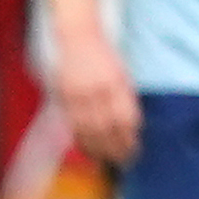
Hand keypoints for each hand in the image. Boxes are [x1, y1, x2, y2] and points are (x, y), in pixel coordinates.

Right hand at [57, 24, 139, 166]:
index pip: (125, 117)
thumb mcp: (122, 73)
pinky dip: (80, 139)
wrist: (77, 38)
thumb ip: (124, 97)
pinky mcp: (62, 97)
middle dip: (117, 147)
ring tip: (108, 161)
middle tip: (125, 161)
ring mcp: (77, 94)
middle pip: (107, 127)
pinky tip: (87, 150)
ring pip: (88, 129)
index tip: (135, 149)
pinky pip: (72, 123)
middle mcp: (97, 90)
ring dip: (99, 148)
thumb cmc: (103, 56)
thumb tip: (130, 125)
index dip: (130, 136)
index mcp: (116, 83)